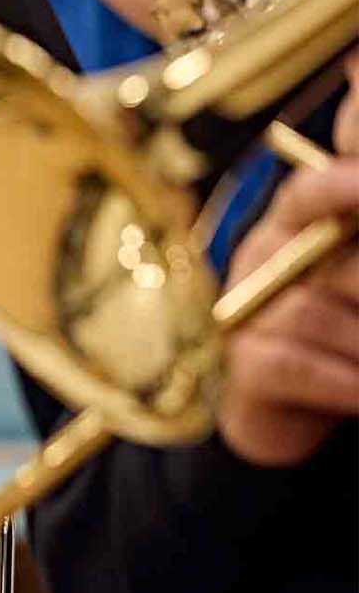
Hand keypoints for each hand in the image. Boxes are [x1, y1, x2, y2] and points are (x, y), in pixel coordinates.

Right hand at [216, 50, 358, 466]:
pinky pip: (295, 365)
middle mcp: (269, 254)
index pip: (315, 188)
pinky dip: (345, 383)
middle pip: (330, 251)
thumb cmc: (346, 333)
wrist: (292, 410)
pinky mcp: (244, 363)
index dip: (341, 182)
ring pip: (312, 313)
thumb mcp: (354, 284)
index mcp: (305, 222)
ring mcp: (249, 307)